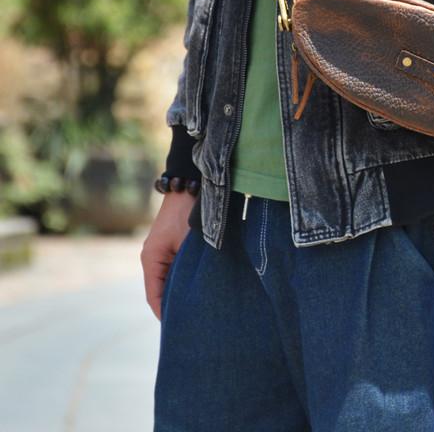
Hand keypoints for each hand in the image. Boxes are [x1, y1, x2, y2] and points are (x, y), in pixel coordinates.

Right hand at [140, 191, 196, 320]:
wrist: (191, 183)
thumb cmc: (190, 212)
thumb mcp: (191, 243)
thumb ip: (191, 267)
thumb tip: (199, 295)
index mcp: (151, 259)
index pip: (155, 297)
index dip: (166, 314)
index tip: (179, 330)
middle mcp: (153, 258)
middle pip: (162, 292)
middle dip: (176, 307)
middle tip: (194, 325)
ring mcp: (163, 253)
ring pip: (171, 283)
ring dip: (183, 294)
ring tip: (200, 312)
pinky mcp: (174, 248)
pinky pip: (178, 272)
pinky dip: (186, 282)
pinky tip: (202, 290)